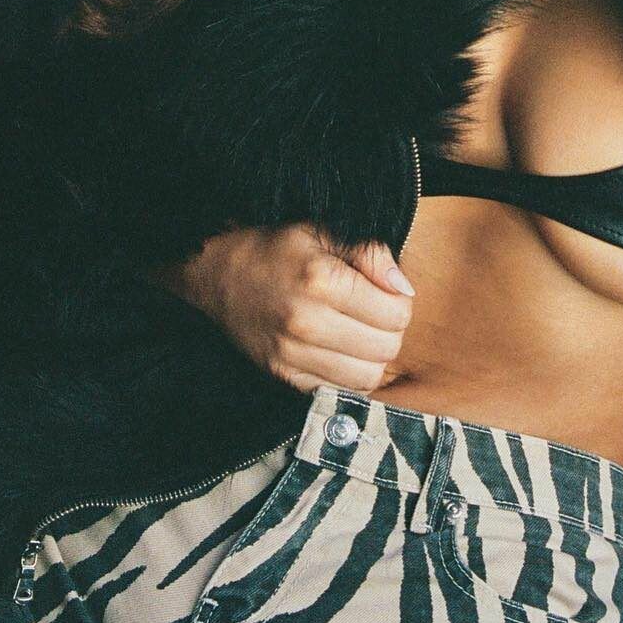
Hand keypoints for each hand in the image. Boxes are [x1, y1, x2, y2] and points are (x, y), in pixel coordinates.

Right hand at [161, 224, 414, 394]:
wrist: (218, 275)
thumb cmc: (277, 250)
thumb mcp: (323, 233)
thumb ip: (370, 254)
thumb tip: (403, 288)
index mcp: (320, 280)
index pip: (395, 313)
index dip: (401, 303)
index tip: (387, 294)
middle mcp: (306, 322)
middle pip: (386, 348)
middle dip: (391, 331)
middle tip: (377, 314)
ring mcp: (292, 354)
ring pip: (367, 377)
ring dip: (373, 358)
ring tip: (361, 335)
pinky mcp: (284, 376)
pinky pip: (340, 390)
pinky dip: (349, 375)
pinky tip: (341, 351)